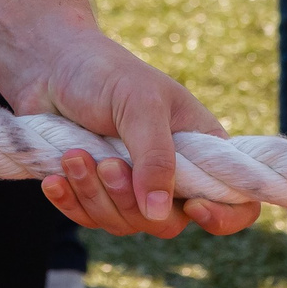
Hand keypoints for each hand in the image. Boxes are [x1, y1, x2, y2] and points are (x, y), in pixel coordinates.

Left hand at [0, 0, 259, 239]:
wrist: (49, 64)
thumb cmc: (105, 74)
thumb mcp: (140, 104)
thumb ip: (155, 157)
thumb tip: (160, 214)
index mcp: (202, 152)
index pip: (237, 203)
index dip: (223, 217)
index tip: (192, 207)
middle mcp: (172, 176)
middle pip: (166, 223)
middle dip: (130, 199)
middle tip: (105, 163)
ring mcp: (132, 187)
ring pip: (124, 223)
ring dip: (94, 195)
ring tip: (73, 156)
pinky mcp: (93, 191)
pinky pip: (88, 218)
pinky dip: (70, 202)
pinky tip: (53, 180)